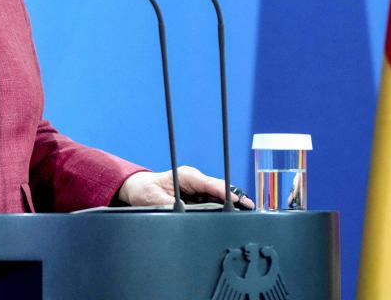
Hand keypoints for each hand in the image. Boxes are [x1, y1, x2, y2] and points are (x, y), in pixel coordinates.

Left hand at [117, 166, 254, 208]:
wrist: (140, 188)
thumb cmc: (146, 190)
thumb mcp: (153, 198)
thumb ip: (169, 204)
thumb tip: (182, 210)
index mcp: (186, 176)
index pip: (209, 183)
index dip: (223, 191)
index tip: (235, 199)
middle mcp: (195, 180)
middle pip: (219, 188)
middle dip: (234, 197)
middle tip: (250, 207)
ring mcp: (198, 187)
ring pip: (219, 194)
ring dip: (231, 202)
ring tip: (247, 211)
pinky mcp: (198, 195)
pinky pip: (214, 200)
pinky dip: (224, 206)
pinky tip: (234, 214)